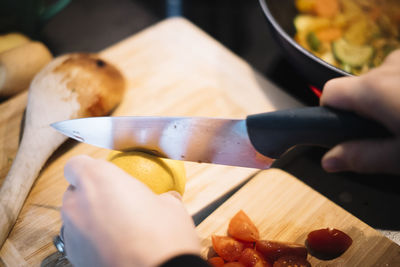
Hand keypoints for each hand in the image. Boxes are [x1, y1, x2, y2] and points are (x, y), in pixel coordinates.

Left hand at [61, 155, 199, 266]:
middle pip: (74, 191)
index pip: (77, 164)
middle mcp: (77, 204)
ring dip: (90, 218)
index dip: (88, 168)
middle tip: (117, 202)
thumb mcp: (170, 207)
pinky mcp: (74, 257)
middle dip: (91, 194)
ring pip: (75, 217)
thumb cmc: (164, 236)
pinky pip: (79, 240)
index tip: (105, 175)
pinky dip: (92, 240)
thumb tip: (166, 198)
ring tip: (117, 228)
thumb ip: (159, 196)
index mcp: (99, 180)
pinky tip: (114, 246)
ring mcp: (72, 233)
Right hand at [320, 49, 399, 173]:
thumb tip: (328, 161)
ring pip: (383, 79)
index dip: (330, 114)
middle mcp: (388, 65)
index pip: (329, 93)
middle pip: (357, 88)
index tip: (346, 133)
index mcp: (374, 89)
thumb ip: (362, 157)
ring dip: (390, 98)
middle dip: (366, 109)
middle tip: (391, 136)